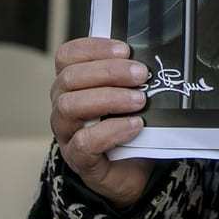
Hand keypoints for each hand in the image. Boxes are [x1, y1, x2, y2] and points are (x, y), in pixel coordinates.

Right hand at [50, 37, 153, 208]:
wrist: (133, 170)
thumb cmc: (130, 123)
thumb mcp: (130, 93)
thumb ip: (132, 75)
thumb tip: (155, 51)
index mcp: (73, 83)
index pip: (67, 55)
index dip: (93, 48)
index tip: (125, 49)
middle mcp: (63, 105)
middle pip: (69, 78)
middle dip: (108, 72)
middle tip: (141, 75)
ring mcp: (66, 134)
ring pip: (70, 107)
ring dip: (108, 98)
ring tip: (140, 100)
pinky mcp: (78, 160)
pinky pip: (83, 142)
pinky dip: (111, 130)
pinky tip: (135, 126)